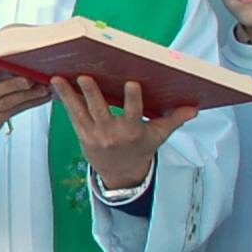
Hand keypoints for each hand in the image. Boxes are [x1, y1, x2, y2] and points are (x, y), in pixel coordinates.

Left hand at [54, 77, 194, 188]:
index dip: (132, 98)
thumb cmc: (141, 149)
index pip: (134, 112)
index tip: (131, 83)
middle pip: (101, 110)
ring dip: (70, 95)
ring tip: (60, 78)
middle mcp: (112, 133)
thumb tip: (194, 108)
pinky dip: (64, 100)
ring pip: (81, 112)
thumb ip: (174, 120)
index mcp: (133, 130)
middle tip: (85, 77)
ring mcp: (95, 134)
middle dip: (93, 93)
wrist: (122, 174)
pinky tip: (57, 85)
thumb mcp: (158, 136)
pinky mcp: (82, 135)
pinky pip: (72, 115)